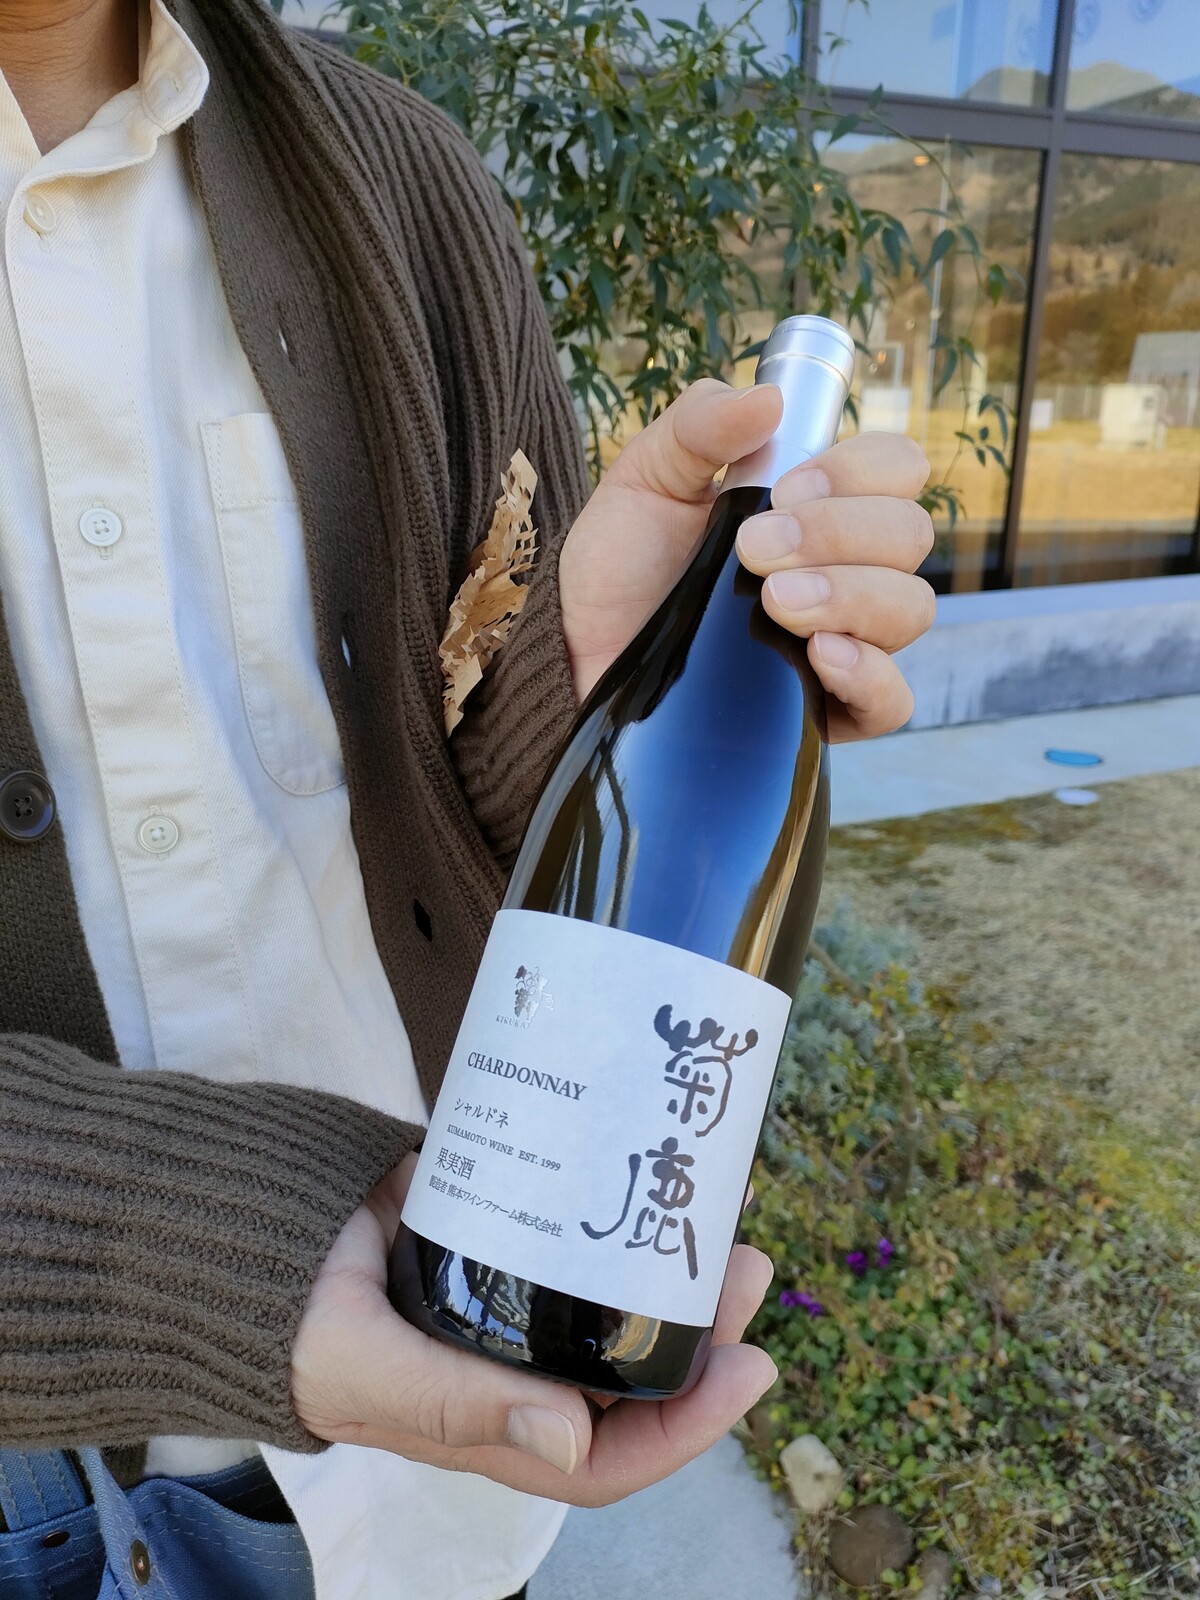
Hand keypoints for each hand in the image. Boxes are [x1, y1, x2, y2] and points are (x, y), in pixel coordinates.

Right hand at [291, 1156, 776, 1506]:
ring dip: (672, 1272)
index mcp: (492, 1427)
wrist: (259, 1226)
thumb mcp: (366, 1369)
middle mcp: (517, 1374)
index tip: (748, 1366)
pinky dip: (622, 1221)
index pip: (609, 1456)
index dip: (687, 1427)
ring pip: (615, 1306)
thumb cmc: (298, 1319)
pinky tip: (650, 1180)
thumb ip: (457, 1405)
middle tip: (744, 1267)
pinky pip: (581, 1243)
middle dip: (700, 1333)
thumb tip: (574, 1440)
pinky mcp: (506, 1241)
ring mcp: (516, 1307)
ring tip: (718, 1217)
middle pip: (630, 1375)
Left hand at [558, 380, 934, 739]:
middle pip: (909, 536)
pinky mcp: (823, 710)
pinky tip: (820, 655)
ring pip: (909, 610)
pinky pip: (892, 702)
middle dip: (838, 534)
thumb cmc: (622, 563)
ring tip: (774, 602)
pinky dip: (871, 675)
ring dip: (851, 595)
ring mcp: (844, 641)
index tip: (783, 490)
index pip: (896, 468)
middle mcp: (848, 569)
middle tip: (754, 550)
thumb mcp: (646, 477)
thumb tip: (767, 400)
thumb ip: (700, 424)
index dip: (858, 472)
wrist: (579, 650)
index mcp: (821, 504)